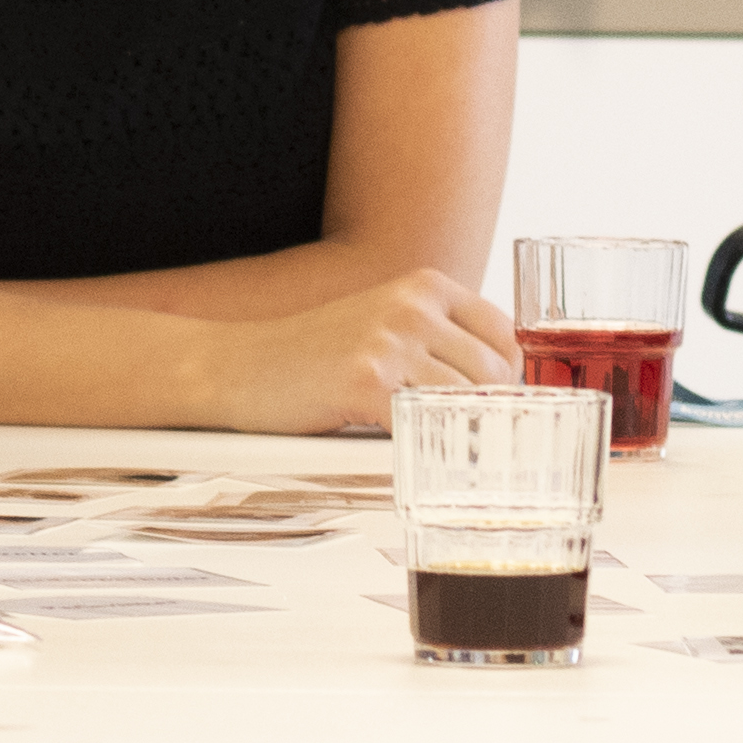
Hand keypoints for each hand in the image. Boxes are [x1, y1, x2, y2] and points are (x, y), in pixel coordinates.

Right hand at [211, 267, 515, 436]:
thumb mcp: (382, 324)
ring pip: (469, 401)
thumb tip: (500, 386)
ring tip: (444, 452)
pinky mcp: (367, 383)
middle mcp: (412, 307)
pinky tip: (416, 456)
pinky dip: (431, 449)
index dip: (505, 380)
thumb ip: (436, 341)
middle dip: (487, 412)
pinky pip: (427, 424)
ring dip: (463, 434)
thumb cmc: (312, 356)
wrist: (237, 366)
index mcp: (424, 286)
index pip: (506, 335)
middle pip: (496, 372)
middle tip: (465, 440)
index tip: (490, 409)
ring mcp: (390, 342)